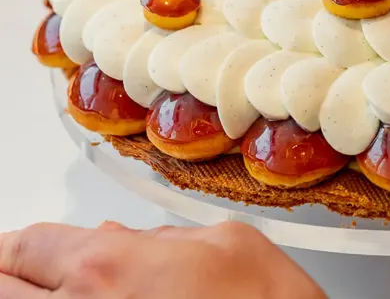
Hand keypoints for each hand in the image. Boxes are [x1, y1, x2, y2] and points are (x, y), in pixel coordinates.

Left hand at [0, 221, 324, 298]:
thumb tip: (125, 241)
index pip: (24, 247)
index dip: (13, 248)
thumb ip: (164, 237)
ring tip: (50, 292)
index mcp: (108, 269)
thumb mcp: (226, 242)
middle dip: (7, 277)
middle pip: (0, 289)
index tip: (15, 253)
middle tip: (20, 274)